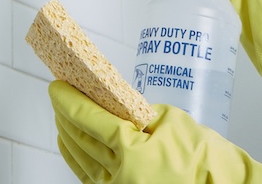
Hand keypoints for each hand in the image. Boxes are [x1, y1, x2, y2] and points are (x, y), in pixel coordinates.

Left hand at [49, 80, 261, 183]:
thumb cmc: (204, 156)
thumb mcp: (171, 121)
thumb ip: (139, 113)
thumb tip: (113, 105)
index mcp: (132, 151)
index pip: (90, 119)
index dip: (69, 101)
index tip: (57, 86)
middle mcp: (120, 175)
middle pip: (80, 139)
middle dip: (65, 115)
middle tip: (58, 95)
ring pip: (80, 160)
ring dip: (67, 136)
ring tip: (61, 117)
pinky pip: (89, 177)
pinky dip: (76, 159)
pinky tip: (71, 146)